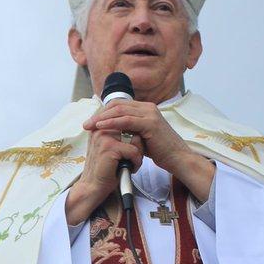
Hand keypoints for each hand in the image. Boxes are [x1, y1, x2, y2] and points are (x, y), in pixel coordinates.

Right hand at [64, 124, 142, 224]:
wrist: (93, 187)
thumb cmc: (104, 169)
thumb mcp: (110, 147)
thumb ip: (118, 134)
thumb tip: (136, 127)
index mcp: (100, 127)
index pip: (126, 121)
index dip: (134, 135)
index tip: (132, 149)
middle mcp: (100, 129)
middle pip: (133, 128)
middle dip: (138, 145)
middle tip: (132, 158)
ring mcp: (104, 137)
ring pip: (136, 139)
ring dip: (138, 153)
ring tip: (130, 163)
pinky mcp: (110, 147)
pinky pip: (134, 151)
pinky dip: (136, 162)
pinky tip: (130, 168)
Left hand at [84, 100, 215, 204]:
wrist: (177, 158)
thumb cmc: (160, 151)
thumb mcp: (141, 137)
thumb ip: (130, 130)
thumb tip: (113, 130)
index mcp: (145, 109)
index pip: (119, 104)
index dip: (103, 112)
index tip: (91, 122)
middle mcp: (148, 107)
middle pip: (117, 105)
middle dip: (99, 114)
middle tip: (86, 124)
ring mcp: (149, 113)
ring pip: (120, 111)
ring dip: (102, 118)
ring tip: (89, 125)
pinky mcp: (150, 123)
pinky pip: (126, 120)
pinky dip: (111, 123)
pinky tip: (101, 127)